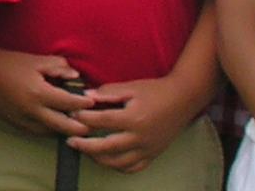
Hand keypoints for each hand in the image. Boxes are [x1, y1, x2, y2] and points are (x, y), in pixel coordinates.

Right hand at [0, 44, 92, 137]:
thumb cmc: (12, 63)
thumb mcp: (38, 61)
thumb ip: (60, 67)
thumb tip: (77, 76)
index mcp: (39, 93)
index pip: (69, 103)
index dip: (84, 104)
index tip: (93, 102)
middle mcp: (32, 110)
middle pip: (63, 126)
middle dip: (80, 126)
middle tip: (91, 124)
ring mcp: (23, 120)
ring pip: (51, 133)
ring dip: (64, 129)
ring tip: (76, 125)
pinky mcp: (16, 124)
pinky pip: (38, 132)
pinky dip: (49, 129)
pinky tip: (56, 124)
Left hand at [70, 74, 207, 172]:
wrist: (184, 99)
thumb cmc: (156, 90)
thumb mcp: (131, 87)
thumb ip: (107, 92)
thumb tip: (84, 96)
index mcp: (133, 118)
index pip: (101, 121)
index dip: (83, 118)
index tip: (72, 114)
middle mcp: (140, 137)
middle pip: (106, 147)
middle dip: (84, 145)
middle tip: (70, 141)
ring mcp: (147, 149)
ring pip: (117, 163)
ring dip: (98, 159)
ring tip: (86, 151)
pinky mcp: (153, 154)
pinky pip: (132, 167)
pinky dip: (118, 166)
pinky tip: (107, 159)